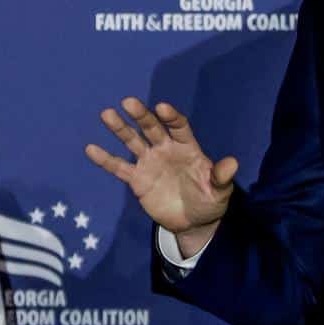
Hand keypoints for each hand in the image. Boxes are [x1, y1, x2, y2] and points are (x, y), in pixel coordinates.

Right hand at [86, 98, 236, 256]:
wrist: (193, 222)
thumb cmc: (209, 201)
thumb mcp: (220, 191)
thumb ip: (222, 177)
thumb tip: (233, 163)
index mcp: (187, 148)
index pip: (179, 127)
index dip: (171, 118)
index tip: (162, 108)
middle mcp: (166, 150)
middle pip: (152, 128)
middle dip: (141, 116)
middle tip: (128, 102)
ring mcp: (150, 162)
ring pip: (133, 142)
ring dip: (120, 129)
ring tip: (106, 114)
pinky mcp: (137, 179)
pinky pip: (119, 167)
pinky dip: (105, 159)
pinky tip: (91, 148)